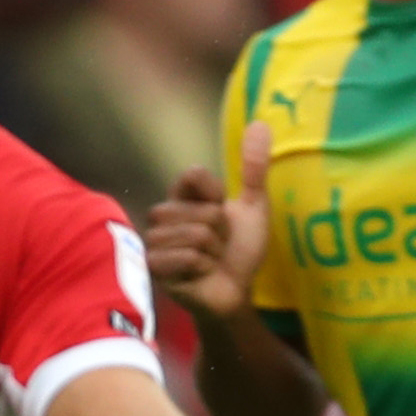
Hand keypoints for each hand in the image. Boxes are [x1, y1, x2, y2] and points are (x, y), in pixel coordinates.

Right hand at [145, 124, 273, 320]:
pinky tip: (199, 276)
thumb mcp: (253, 207)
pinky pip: (187, 257)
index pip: (194, 174)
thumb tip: (261, 123)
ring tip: (210, 262)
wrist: (234, 293)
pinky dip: (203, 268)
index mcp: (181, 197)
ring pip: (196, 235)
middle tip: (218, 246)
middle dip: (220, 232)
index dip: (217, 195)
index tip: (222, 211)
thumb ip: (254, 168)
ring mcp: (154, 242)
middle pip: (202, 211)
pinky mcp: (153, 268)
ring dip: (214, 253)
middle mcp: (162, 216)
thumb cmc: (239, 251)